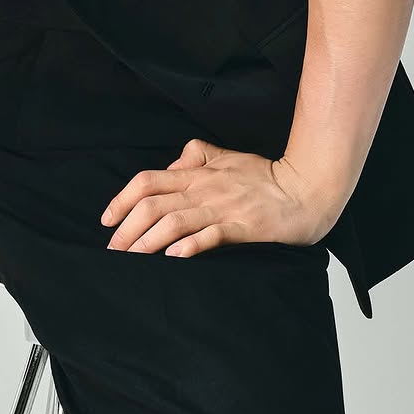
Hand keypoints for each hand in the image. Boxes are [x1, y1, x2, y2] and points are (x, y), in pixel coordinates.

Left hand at [100, 138, 337, 256]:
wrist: (306, 188)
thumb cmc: (266, 174)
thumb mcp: (226, 156)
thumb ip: (196, 156)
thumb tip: (172, 165)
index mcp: (197, 173)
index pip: (148, 181)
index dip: (122, 199)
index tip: (107, 219)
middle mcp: (204, 190)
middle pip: (153, 204)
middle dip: (127, 228)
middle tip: (113, 249)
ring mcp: (223, 209)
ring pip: (175, 221)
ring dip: (148, 241)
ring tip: (131, 258)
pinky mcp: (243, 227)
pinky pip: (211, 235)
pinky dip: (190, 245)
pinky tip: (173, 257)